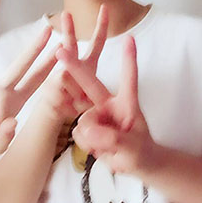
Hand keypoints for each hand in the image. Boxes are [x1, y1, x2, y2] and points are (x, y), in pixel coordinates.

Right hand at [54, 5, 111, 104]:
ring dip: (69, 89)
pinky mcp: (50, 88)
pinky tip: (66, 107)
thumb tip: (72, 81)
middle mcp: (71, 67)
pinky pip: (60, 92)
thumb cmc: (77, 102)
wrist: (55, 112)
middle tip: (66, 14)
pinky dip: (66, 103)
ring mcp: (59, 76)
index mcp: (88, 65)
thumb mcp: (92, 97)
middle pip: (70, 46)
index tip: (105, 7)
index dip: (102, 25)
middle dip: (68, 30)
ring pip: (64, 75)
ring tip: (69, 95)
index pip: (97, 42)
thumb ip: (91, 89)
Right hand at [70, 35, 156, 174]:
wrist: (134, 165)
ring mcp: (96, 115)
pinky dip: (86, 144)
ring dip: (92, 138)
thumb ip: (113, 139)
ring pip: (82, 121)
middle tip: (61, 50)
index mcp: (127, 103)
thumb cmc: (141, 152)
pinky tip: (98, 148)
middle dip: (74, 67)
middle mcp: (109, 104)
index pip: (129, 78)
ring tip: (109, 147)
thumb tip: (89, 131)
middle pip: (90, 83)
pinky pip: (77, 133)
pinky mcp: (87, 127)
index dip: (128, 59)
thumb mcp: (133, 149)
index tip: (130, 38)